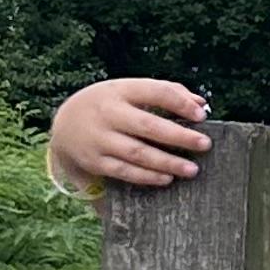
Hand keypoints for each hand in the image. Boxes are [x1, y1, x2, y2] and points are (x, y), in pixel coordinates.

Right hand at [48, 76, 209, 193]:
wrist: (64, 124)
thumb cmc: (110, 105)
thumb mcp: (129, 91)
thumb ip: (164, 92)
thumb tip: (200, 103)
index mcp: (120, 91)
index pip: (154, 92)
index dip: (180, 103)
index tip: (201, 115)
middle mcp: (108, 114)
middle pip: (148, 125)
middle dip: (179, 136)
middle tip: (205, 144)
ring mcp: (99, 139)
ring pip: (137, 152)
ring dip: (167, 162)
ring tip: (191, 169)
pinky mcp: (94, 161)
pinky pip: (124, 171)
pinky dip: (147, 176)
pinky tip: (166, 178)